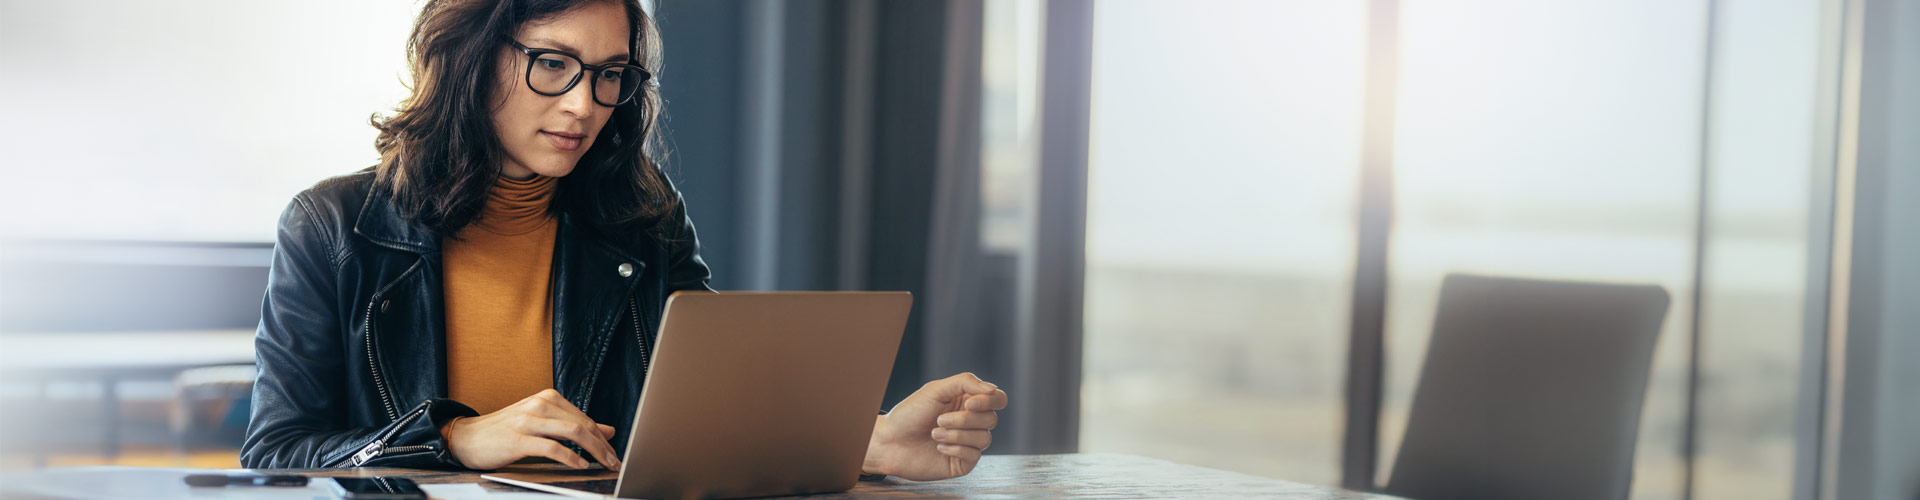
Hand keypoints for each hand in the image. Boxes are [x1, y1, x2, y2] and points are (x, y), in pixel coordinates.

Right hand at [441, 389, 622, 469]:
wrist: (466, 437)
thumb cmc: (505, 431)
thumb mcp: (542, 423)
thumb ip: (573, 425)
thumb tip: (608, 430)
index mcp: (548, 398)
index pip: (585, 418)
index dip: (603, 438)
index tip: (614, 453)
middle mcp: (540, 404)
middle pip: (583, 424)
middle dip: (603, 446)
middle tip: (614, 462)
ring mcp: (529, 420)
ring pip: (573, 432)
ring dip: (594, 450)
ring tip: (603, 464)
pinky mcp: (518, 438)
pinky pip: (552, 447)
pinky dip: (570, 457)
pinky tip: (580, 465)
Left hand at [863, 372, 1007, 480]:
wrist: (889, 442)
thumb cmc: (910, 414)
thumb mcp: (936, 390)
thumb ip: (966, 383)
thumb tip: (993, 389)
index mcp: (968, 402)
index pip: (997, 399)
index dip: (989, 401)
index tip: (968, 404)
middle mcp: (971, 422)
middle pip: (991, 419)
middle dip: (964, 420)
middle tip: (939, 420)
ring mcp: (968, 443)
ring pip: (984, 438)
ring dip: (957, 435)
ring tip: (934, 433)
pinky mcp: (962, 462)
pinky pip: (974, 455)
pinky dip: (955, 448)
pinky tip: (938, 446)